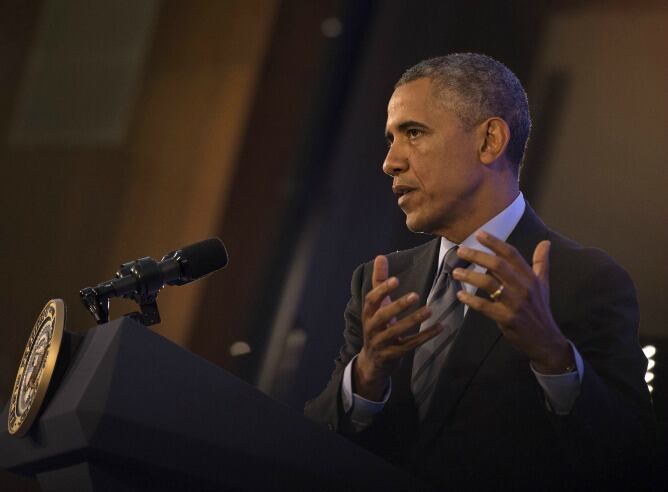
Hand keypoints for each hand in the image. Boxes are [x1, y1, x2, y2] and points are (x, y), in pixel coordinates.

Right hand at [354, 256, 441, 399]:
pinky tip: (440, 327)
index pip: (371, 300)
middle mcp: (372, 328)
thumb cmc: (377, 326)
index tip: (396, 280)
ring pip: (397, 333)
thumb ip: (379, 281)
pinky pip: (411, 345)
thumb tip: (380, 256)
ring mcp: (382, 343)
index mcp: (368, 313)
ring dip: (413, 321)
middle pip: (383, 317)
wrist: (372, 362)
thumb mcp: (376, 305)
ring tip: (429, 310)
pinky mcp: (394, 355)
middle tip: (416, 295)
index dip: (382, 290)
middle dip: (398, 306)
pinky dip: (426, 336)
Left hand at [453, 231, 573, 373]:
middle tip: (460, 250)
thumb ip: (541, 263)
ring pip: (489, 283)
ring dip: (470, 276)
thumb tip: (545, 242)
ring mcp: (515, 303)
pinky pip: (485, 306)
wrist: (545, 340)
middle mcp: (524, 287)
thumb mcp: (544, 285)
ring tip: (455, 272)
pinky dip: (471, 300)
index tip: (479, 234)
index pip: (512, 254)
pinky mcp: (507, 318)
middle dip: (477, 256)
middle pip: (498, 265)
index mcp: (530, 277)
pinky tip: (460, 295)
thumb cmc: (540, 309)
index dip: (495, 243)